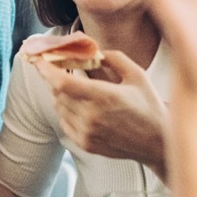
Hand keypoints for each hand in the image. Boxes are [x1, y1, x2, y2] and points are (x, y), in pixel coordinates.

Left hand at [34, 51, 168, 174]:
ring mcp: (86, 133)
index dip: (46, 70)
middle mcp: (91, 116)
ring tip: (76, 87)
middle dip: (54, 78)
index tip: (38, 59)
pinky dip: (66, 110)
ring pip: (59, 107)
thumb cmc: (149, 107)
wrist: (157, 143)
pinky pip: (64, 122)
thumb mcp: (137, 75)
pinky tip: (81, 105)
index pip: (62, 82)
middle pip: (57, 93)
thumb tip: (93, 52)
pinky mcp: (85, 144)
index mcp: (104, 96)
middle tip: (59, 67)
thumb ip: (113, 58)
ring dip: (61, 94)